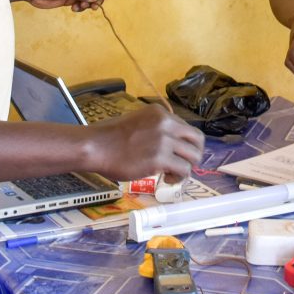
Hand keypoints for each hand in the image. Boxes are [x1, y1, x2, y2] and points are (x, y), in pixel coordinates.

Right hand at [87, 103, 204, 180]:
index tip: (178, 154)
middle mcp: (166, 123)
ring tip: (172, 175)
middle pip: (197, 140)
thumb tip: (170, 144)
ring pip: (193, 156)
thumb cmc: (109, 137)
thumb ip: (156, 129)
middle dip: (193, 155)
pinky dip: (178, 178)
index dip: (185, 144)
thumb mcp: (138, 122)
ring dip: (186, 168)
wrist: (95, 146)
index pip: (187, 128)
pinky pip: (183, 170)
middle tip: (182, 165)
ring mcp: (164, 140)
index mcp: (161, 113)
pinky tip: (166, 179)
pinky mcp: (160, 158)